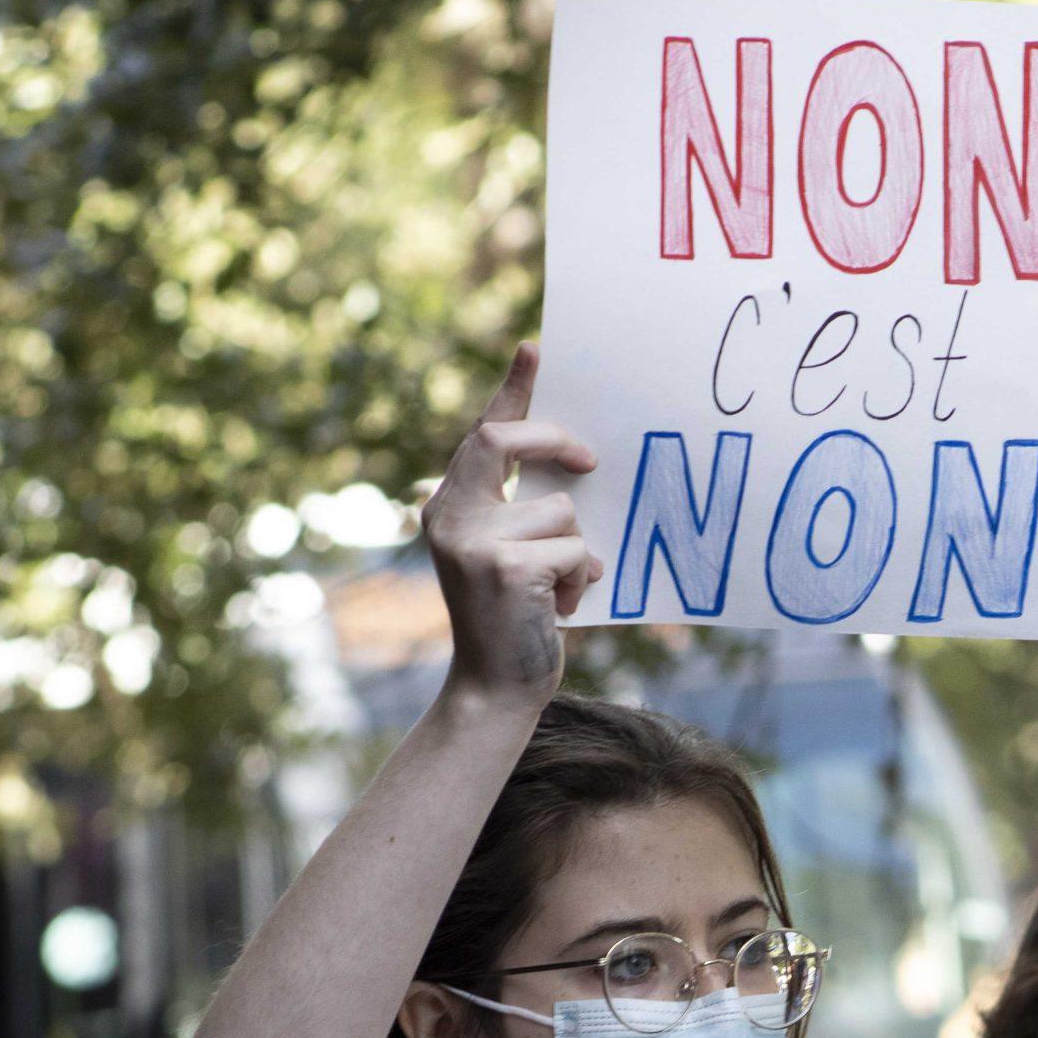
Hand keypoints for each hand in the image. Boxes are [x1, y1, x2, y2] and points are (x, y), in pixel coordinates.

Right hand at [422, 343, 603, 701]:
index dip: (512, 390)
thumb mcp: (512, 554)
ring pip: (560, 510)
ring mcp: (473, 541)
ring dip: (574, 550)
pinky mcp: (505, 568)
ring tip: (557, 590)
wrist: (496, 688)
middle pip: (506, 442)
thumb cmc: (517, 618)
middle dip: (555, 442)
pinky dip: (579, 580)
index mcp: (449, 506)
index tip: (535, 349)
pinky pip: (572, 549)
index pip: (483, 433)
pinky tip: (560, 609)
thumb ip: (524, 512)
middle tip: (589, 461)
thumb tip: (577, 469)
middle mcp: (448, 516)